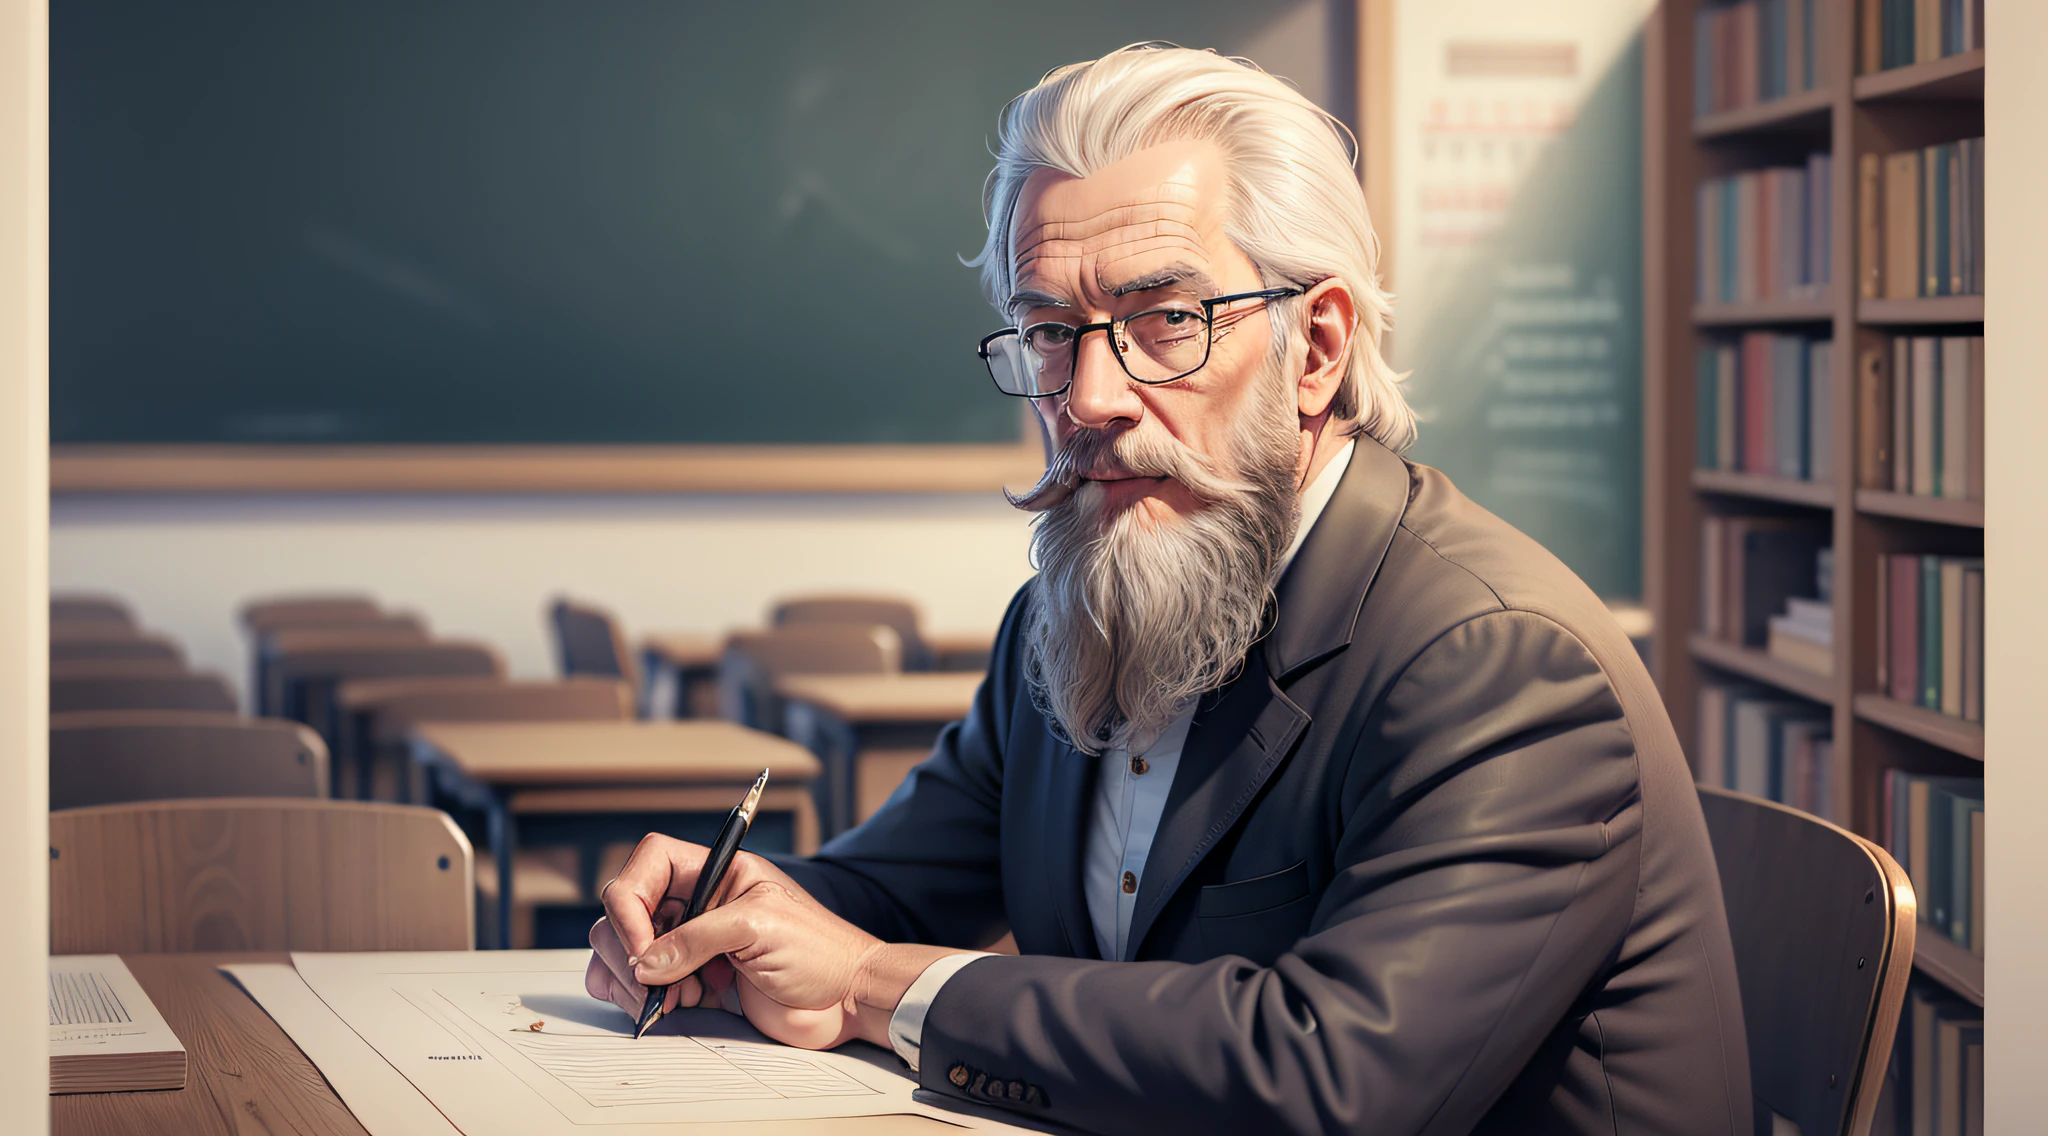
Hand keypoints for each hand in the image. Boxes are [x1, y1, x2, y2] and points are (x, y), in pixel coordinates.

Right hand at [587, 833, 959, 1050]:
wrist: (847, 1000)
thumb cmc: (821, 951)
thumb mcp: (759, 928)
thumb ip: (697, 939)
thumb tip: (644, 962)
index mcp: (715, 872)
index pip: (649, 863)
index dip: (632, 902)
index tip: (645, 948)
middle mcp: (697, 903)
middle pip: (625, 910)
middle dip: (630, 950)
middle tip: (656, 985)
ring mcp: (690, 942)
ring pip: (622, 948)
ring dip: (633, 979)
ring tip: (674, 998)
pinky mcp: (689, 979)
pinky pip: (637, 982)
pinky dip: (637, 997)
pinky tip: (672, 1006)